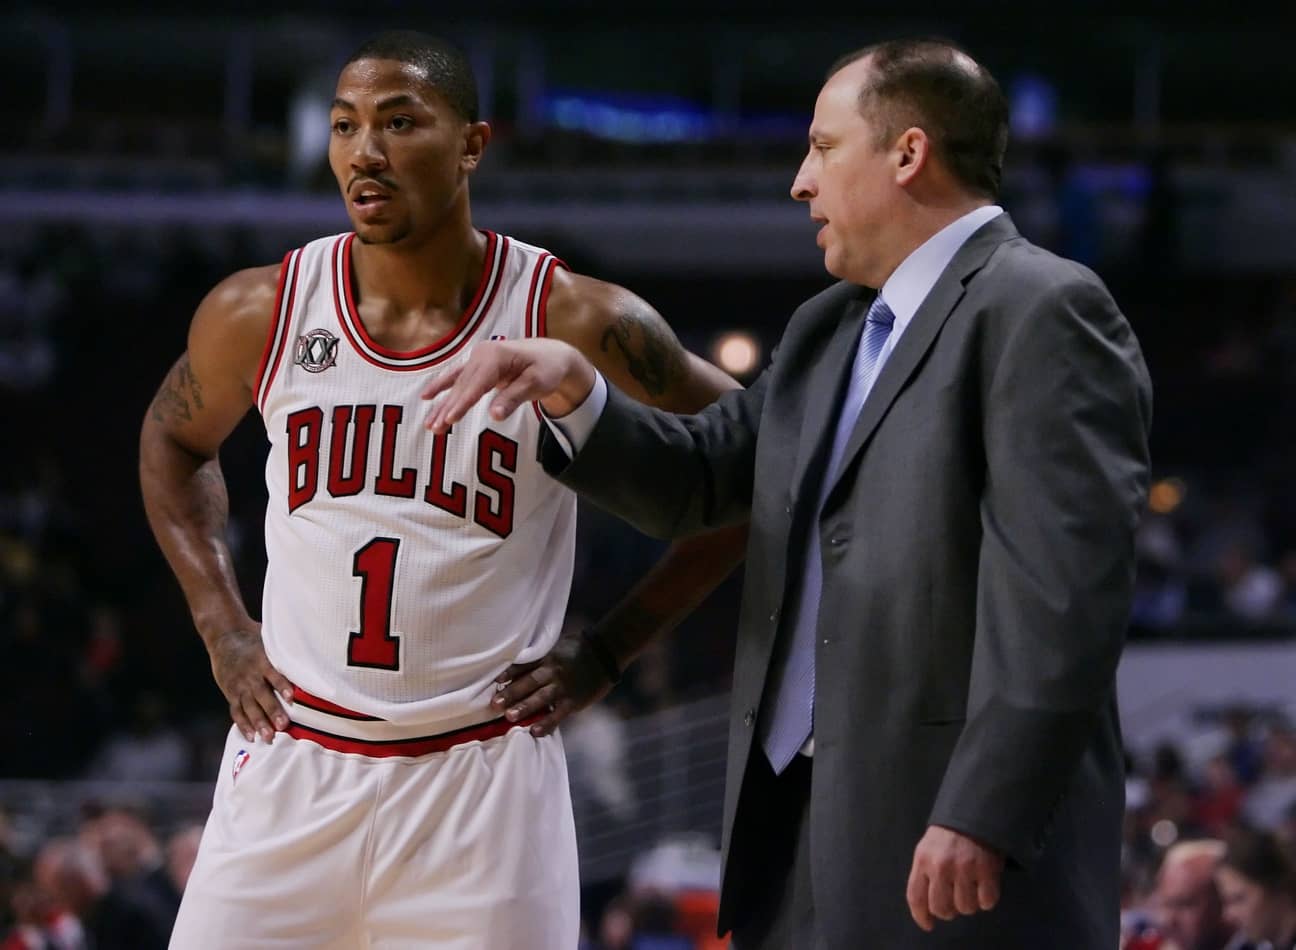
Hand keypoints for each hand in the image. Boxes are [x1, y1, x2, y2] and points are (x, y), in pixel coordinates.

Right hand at [207, 624, 293, 742]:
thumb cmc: (253, 637)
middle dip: (272, 711)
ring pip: (249, 707)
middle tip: (283, 726)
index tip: (291, 698)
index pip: (274, 674)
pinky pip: (236, 711)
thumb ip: (285, 651)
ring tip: (268, 737)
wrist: (224, 636)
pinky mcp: (231, 693)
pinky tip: (251, 736)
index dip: (282, 686)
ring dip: (258, 722)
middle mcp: (250, 675)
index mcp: (262, 660)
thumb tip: (312, 652)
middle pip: (262, 695)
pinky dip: (243, 724)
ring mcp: (239, 686)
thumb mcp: (270, 639)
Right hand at [421, 338, 595, 433]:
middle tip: (435, 429)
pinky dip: (441, 387)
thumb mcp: (536, 384)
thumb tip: (495, 416)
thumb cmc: (546, 369)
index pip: (477, 384)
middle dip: (448, 409)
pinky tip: (426, 397)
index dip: (463, 403)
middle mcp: (483, 354)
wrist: (551, 355)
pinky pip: (456, 378)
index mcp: (497, 355)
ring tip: (429, 425)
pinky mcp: (477, 366)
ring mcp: (478, 358)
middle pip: (463, 386)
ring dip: (442, 405)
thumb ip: (513, 398)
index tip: (450, 419)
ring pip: (457, 386)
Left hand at [490, 634, 616, 735]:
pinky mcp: (574, 701)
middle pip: (529, 682)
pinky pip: (558, 714)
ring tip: (509, 717)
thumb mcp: (559, 647)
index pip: (524, 666)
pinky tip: (534, 731)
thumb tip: (522, 666)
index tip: (495, 681)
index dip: (509, 673)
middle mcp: (553, 672)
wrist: (606, 652)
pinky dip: (546, 723)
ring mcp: (564, 687)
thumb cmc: (580, 649)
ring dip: (524, 707)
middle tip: (494, 704)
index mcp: (548, 658)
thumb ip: (543, 657)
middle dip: (511, 693)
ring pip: (541, 698)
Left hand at [906, 825, 1004, 931]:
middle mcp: (941, 866)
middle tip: (954, 902)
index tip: (927, 924)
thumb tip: (926, 906)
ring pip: (965, 908)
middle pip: (941, 908)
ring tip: (970, 888)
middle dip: (948, 911)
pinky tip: (984, 886)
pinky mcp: (987, 869)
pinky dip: (986, 899)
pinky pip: (986, 902)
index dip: (921, 916)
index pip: (916, 897)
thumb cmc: (949, 833)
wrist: (975, 810)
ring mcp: (965, 868)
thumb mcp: (927, 848)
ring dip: (969, 904)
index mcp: (923, 859)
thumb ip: (925, 873)